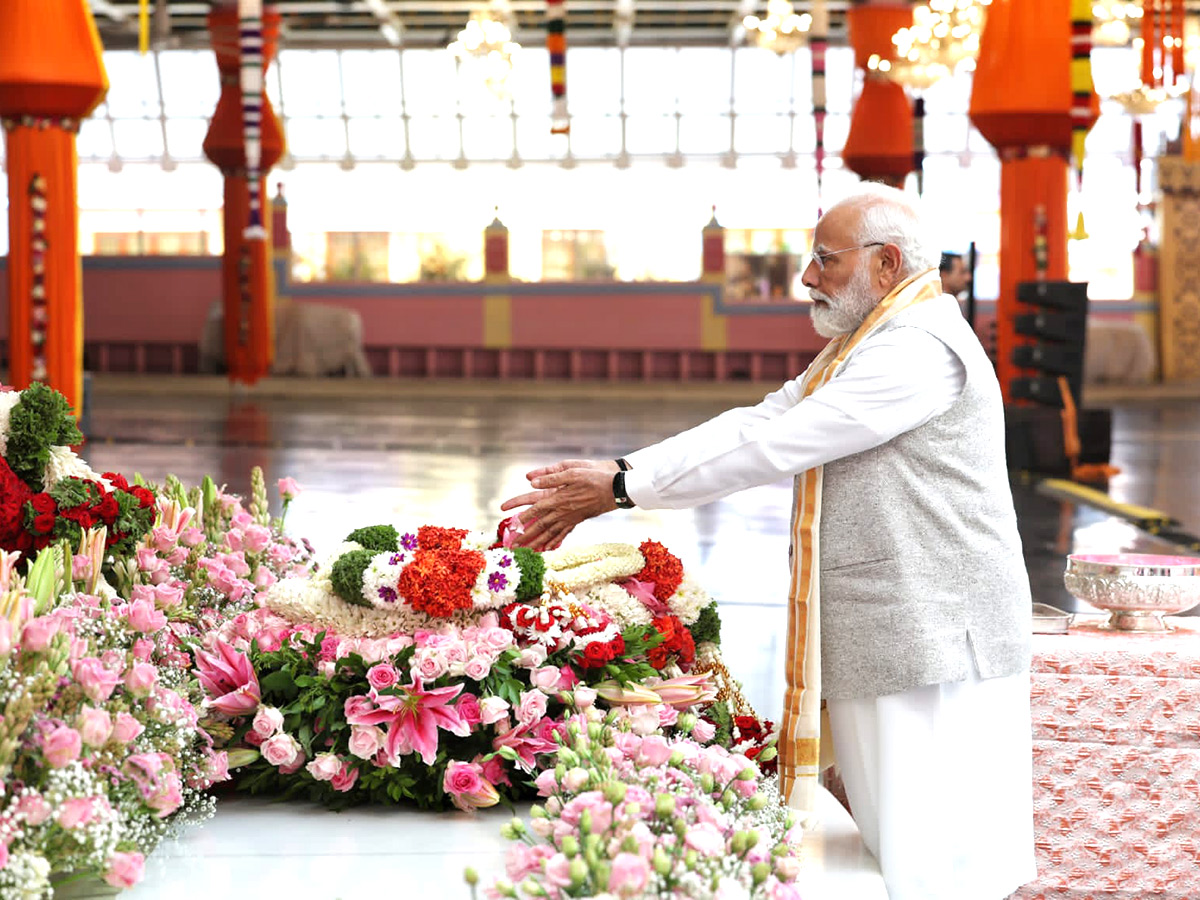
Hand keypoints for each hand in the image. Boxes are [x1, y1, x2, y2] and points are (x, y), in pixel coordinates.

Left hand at [500, 459, 620, 549]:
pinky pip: (563, 534)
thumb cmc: (594, 477)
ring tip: (526, 551)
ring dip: (537, 543)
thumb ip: (551, 477)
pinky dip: (554, 542)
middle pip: (540, 526)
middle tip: (514, 546)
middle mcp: (563, 512)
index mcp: (559, 498)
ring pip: (550, 533)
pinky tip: (547, 548)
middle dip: (526, 537)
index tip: (511, 525)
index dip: (523, 517)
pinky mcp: (577, 520)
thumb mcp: (572, 471)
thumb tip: (531, 481)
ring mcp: (570, 518)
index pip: (536, 509)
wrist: (615, 490)